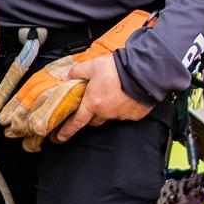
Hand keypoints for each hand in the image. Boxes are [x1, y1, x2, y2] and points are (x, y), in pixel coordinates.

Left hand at [0, 10, 152, 148]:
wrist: (143, 71)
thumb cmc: (118, 69)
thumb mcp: (92, 66)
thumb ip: (78, 72)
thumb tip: (69, 76)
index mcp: (93, 103)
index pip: (76, 122)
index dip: (67, 130)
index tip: (60, 137)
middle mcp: (106, 112)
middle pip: (94, 120)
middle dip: (91, 114)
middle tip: (92, 104)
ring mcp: (121, 115)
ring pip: (110, 116)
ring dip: (108, 109)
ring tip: (113, 95)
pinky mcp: (135, 115)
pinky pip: (126, 114)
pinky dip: (124, 107)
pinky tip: (126, 96)